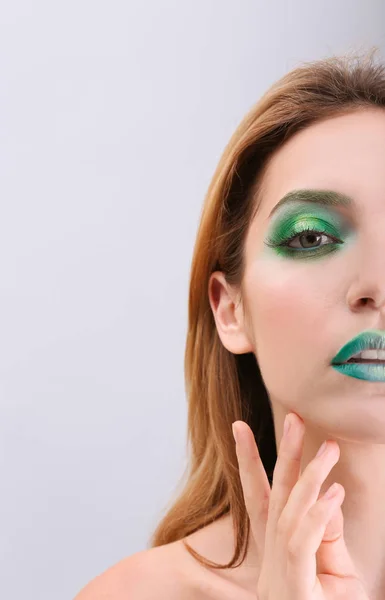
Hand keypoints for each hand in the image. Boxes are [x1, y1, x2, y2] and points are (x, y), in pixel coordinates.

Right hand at [232, 412, 368, 598]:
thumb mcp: (332, 577)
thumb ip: (324, 536)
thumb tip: (328, 496)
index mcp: (278, 549)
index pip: (262, 496)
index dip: (253, 461)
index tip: (242, 428)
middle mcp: (274, 556)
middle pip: (275, 495)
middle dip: (283, 454)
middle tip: (293, 418)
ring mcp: (283, 573)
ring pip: (291, 513)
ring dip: (310, 478)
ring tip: (329, 447)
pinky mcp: (296, 591)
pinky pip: (304, 543)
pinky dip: (318, 516)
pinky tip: (333, 493)